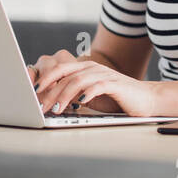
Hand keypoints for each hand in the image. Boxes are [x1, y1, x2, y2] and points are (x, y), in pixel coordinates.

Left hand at [33, 56, 158, 116]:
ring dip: (64, 95)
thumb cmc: (115, 99)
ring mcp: (103, 74)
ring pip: (77, 81)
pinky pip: (97, 86)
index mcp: (84, 68)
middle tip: (41, 106)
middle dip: (50, 91)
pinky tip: (79, 103)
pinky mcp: (115, 84)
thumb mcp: (89, 96)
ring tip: (56, 109)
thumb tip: (51, 102)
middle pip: (65, 76)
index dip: (45, 79)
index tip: (33, 92)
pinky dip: (86, 94)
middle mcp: (92, 68)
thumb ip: (73, 95)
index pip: (59, 69)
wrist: (144, 99)